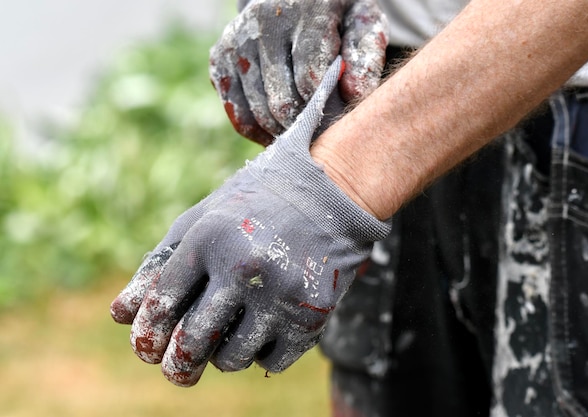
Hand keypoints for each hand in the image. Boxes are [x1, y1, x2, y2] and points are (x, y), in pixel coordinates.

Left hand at [110, 58, 389, 385]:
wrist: (331, 194)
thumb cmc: (255, 207)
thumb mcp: (204, 220)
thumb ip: (161, 265)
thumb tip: (118, 316)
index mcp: (209, 238)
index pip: (162, 303)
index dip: (148, 334)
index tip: (148, 347)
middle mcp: (244, 268)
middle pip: (193, 342)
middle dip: (177, 365)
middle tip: (177, 370)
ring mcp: (281, 294)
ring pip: (232, 359)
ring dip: (223, 356)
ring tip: (230, 334)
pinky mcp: (312, 315)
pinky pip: (271, 361)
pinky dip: (262, 354)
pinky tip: (265, 329)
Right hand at [209, 0, 387, 145]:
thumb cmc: (339, 18)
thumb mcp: (363, 27)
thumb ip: (365, 57)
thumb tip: (353, 93)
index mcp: (306, 10)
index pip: (310, 77)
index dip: (326, 110)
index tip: (337, 121)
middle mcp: (264, 22)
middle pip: (282, 101)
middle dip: (306, 127)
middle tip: (322, 136)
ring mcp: (237, 40)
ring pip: (259, 112)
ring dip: (284, 133)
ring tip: (304, 136)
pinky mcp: (220, 58)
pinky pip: (238, 113)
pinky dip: (259, 132)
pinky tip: (280, 132)